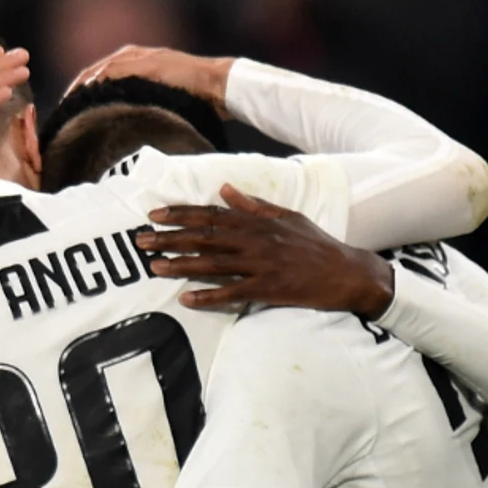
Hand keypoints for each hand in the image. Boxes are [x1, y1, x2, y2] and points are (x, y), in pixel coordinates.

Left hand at [66, 45, 233, 113]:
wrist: (218, 85)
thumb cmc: (195, 98)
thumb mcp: (161, 100)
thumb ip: (141, 106)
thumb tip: (123, 129)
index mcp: (135, 62)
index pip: (99, 76)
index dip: (81, 92)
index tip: (67, 111)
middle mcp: (134, 56)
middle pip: (93, 71)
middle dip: (75, 90)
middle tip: (60, 110)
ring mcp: (140, 57)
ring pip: (100, 69)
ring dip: (82, 86)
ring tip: (68, 104)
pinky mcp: (147, 62)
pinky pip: (116, 69)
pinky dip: (100, 80)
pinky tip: (88, 92)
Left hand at [136, 184, 394, 315]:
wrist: (346, 272)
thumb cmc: (315, 243)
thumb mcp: (287, 216)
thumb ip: (254, 204)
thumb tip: (227, 189)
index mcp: (257, 221)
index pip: (210, 214)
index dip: (180, 213)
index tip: (154, 214)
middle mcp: (254, 240)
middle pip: (204, 237)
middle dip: (169, 238)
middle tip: (141, 241)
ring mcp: (260, 265)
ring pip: (212, 264)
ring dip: (180, 265)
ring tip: (154, 267)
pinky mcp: (267, 289)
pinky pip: (232, 293)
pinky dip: (209, 296)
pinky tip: (187, 299)